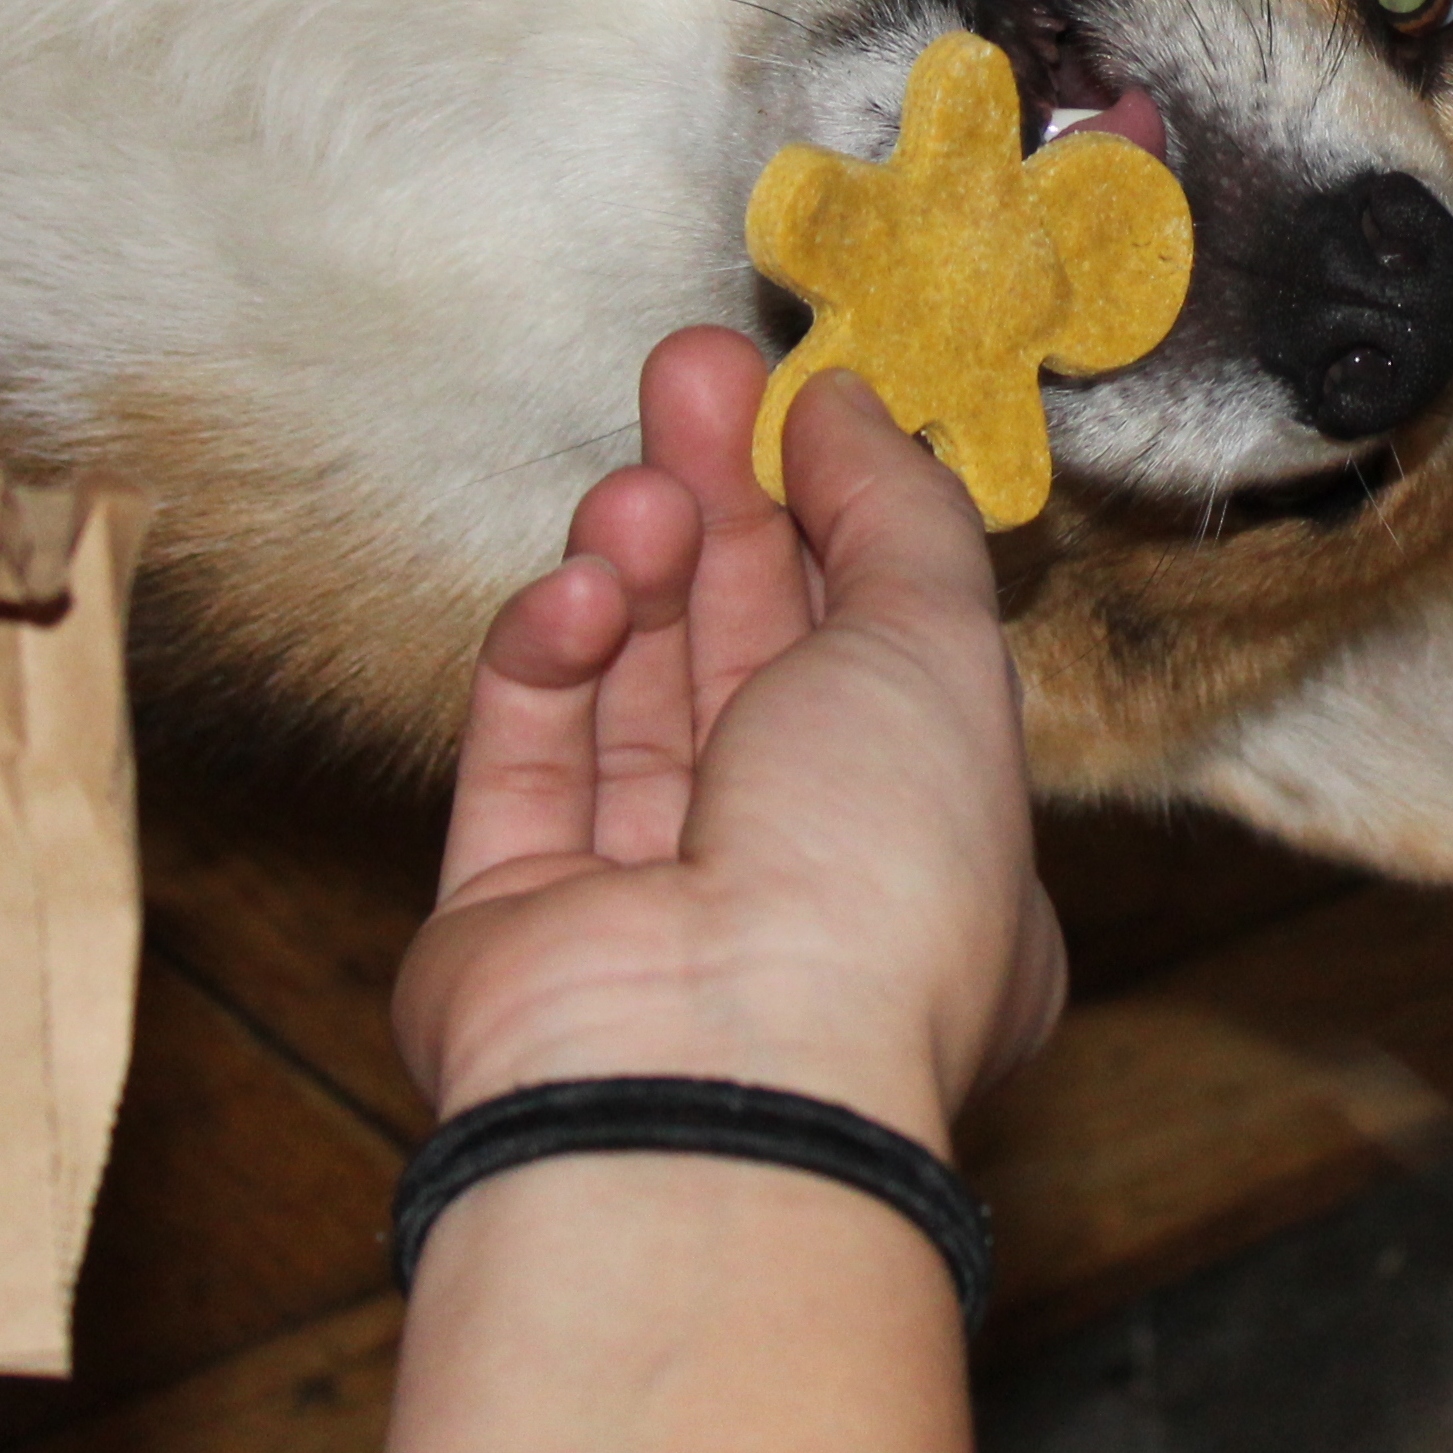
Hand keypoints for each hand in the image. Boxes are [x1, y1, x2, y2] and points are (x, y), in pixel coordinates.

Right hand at [386, 328, 1069, 1154]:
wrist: (713, 1080)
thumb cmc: (873, 888)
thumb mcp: (939, 650)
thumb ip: (893, 510)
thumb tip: (844, 404)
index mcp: (938, 867)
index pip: (884, 663)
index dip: (837, 524)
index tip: (791, 401)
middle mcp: (797, 903)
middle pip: (747, 662)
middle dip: (719, 509)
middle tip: (684, 372)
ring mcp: (648, 919)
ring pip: (632, 701)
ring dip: (634, 574)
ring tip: (637, 486)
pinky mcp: (513, 928)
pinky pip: (526, 762)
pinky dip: (547, 663)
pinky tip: (579, 595)